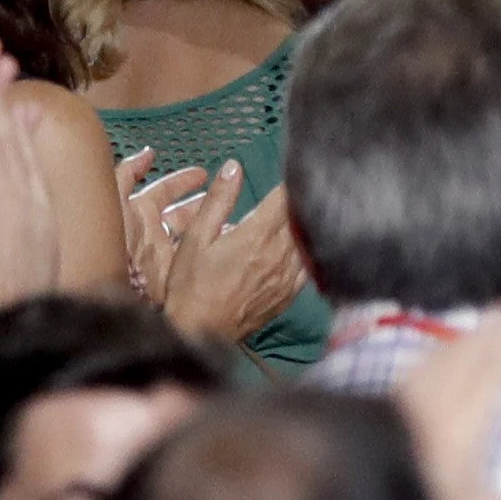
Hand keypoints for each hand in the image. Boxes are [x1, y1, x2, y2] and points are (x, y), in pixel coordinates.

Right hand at [120, 154, 308, 345]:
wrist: (199, 333)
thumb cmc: (191, 284)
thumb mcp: (196, 237)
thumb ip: (218, 200)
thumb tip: (234, 166)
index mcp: (257, 235)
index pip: (286, 198)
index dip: (292, 180)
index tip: (294, 169)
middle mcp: (279, 254)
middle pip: (302, 218)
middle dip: (302, 200)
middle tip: (305, 185)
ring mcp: (287, 277)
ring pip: (309, 241)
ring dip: (308, 224)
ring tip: (307, 210)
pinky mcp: (289, 294)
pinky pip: (309, 266)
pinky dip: (309, 251)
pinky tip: (304, 245)